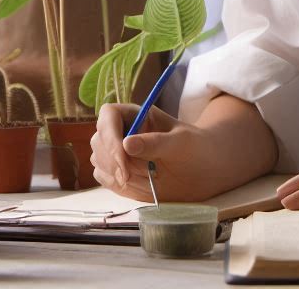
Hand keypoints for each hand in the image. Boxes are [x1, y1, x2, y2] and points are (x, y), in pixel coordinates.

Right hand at [90, 94, 277, 203]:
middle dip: (113, 160)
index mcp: (136, 114)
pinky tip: (138, 184)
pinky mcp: (116, 172)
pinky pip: (103, 177)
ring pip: (98, 160)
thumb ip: (155, 142)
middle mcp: (122, 131)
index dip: (110, 135)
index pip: (109, 115)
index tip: (123, 157)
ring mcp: (117, 152)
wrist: (200, 172)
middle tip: (136, 175)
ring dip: (116, 173)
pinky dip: (115, 184)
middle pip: (99, 140)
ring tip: (147, 176)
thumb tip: (127, 143)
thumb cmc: (194, 148)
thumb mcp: (180, 142)